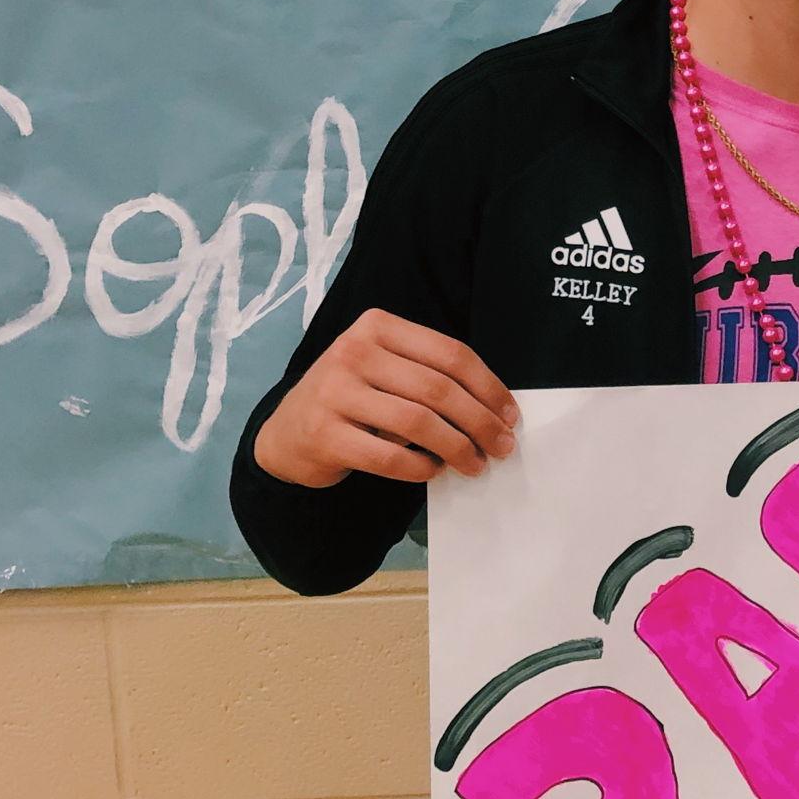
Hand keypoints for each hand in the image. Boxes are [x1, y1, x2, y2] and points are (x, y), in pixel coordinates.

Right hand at [252, 309, 518, 488]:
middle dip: (481, 423)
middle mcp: (354, 351)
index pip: (451, 354)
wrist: (288, 433)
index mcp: (378, 326)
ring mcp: (335, 392)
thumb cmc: (354, 399)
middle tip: (502, 447)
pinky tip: (434, 471)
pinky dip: (422, 467)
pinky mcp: (324, 434)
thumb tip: (496, 409)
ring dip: (458, 448)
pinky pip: (391, 456)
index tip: (511, 416)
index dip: (489, 387)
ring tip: (475, 464)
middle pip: (439, 389)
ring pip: (419, 422)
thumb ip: (431, 375)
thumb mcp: (386, 369)